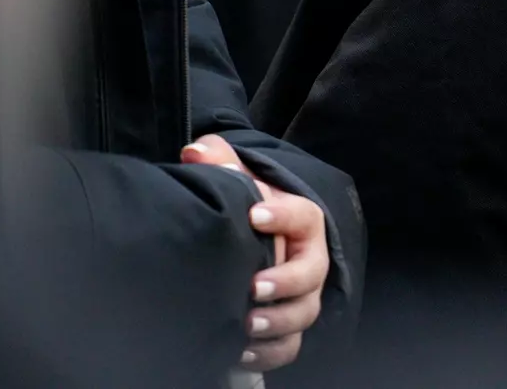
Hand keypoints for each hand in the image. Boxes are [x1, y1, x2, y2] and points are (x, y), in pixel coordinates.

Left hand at [182, 134, 330, 371]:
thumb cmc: (248, 208)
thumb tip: (195, 152)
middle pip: (311, 274)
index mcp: (300, 222)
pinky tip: (241, 352)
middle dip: (285, 282)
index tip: (254, 216)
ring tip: (247, 324)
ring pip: (304, 312)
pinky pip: (289, 345)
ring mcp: (302, 296)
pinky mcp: (288, 326)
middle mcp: (308, 260)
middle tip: (253, 287)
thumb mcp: (236, 178)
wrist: (258, 238)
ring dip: (279, 321)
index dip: (283, 217)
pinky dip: (269, 353)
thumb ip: (218, 161)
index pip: (302, 216)